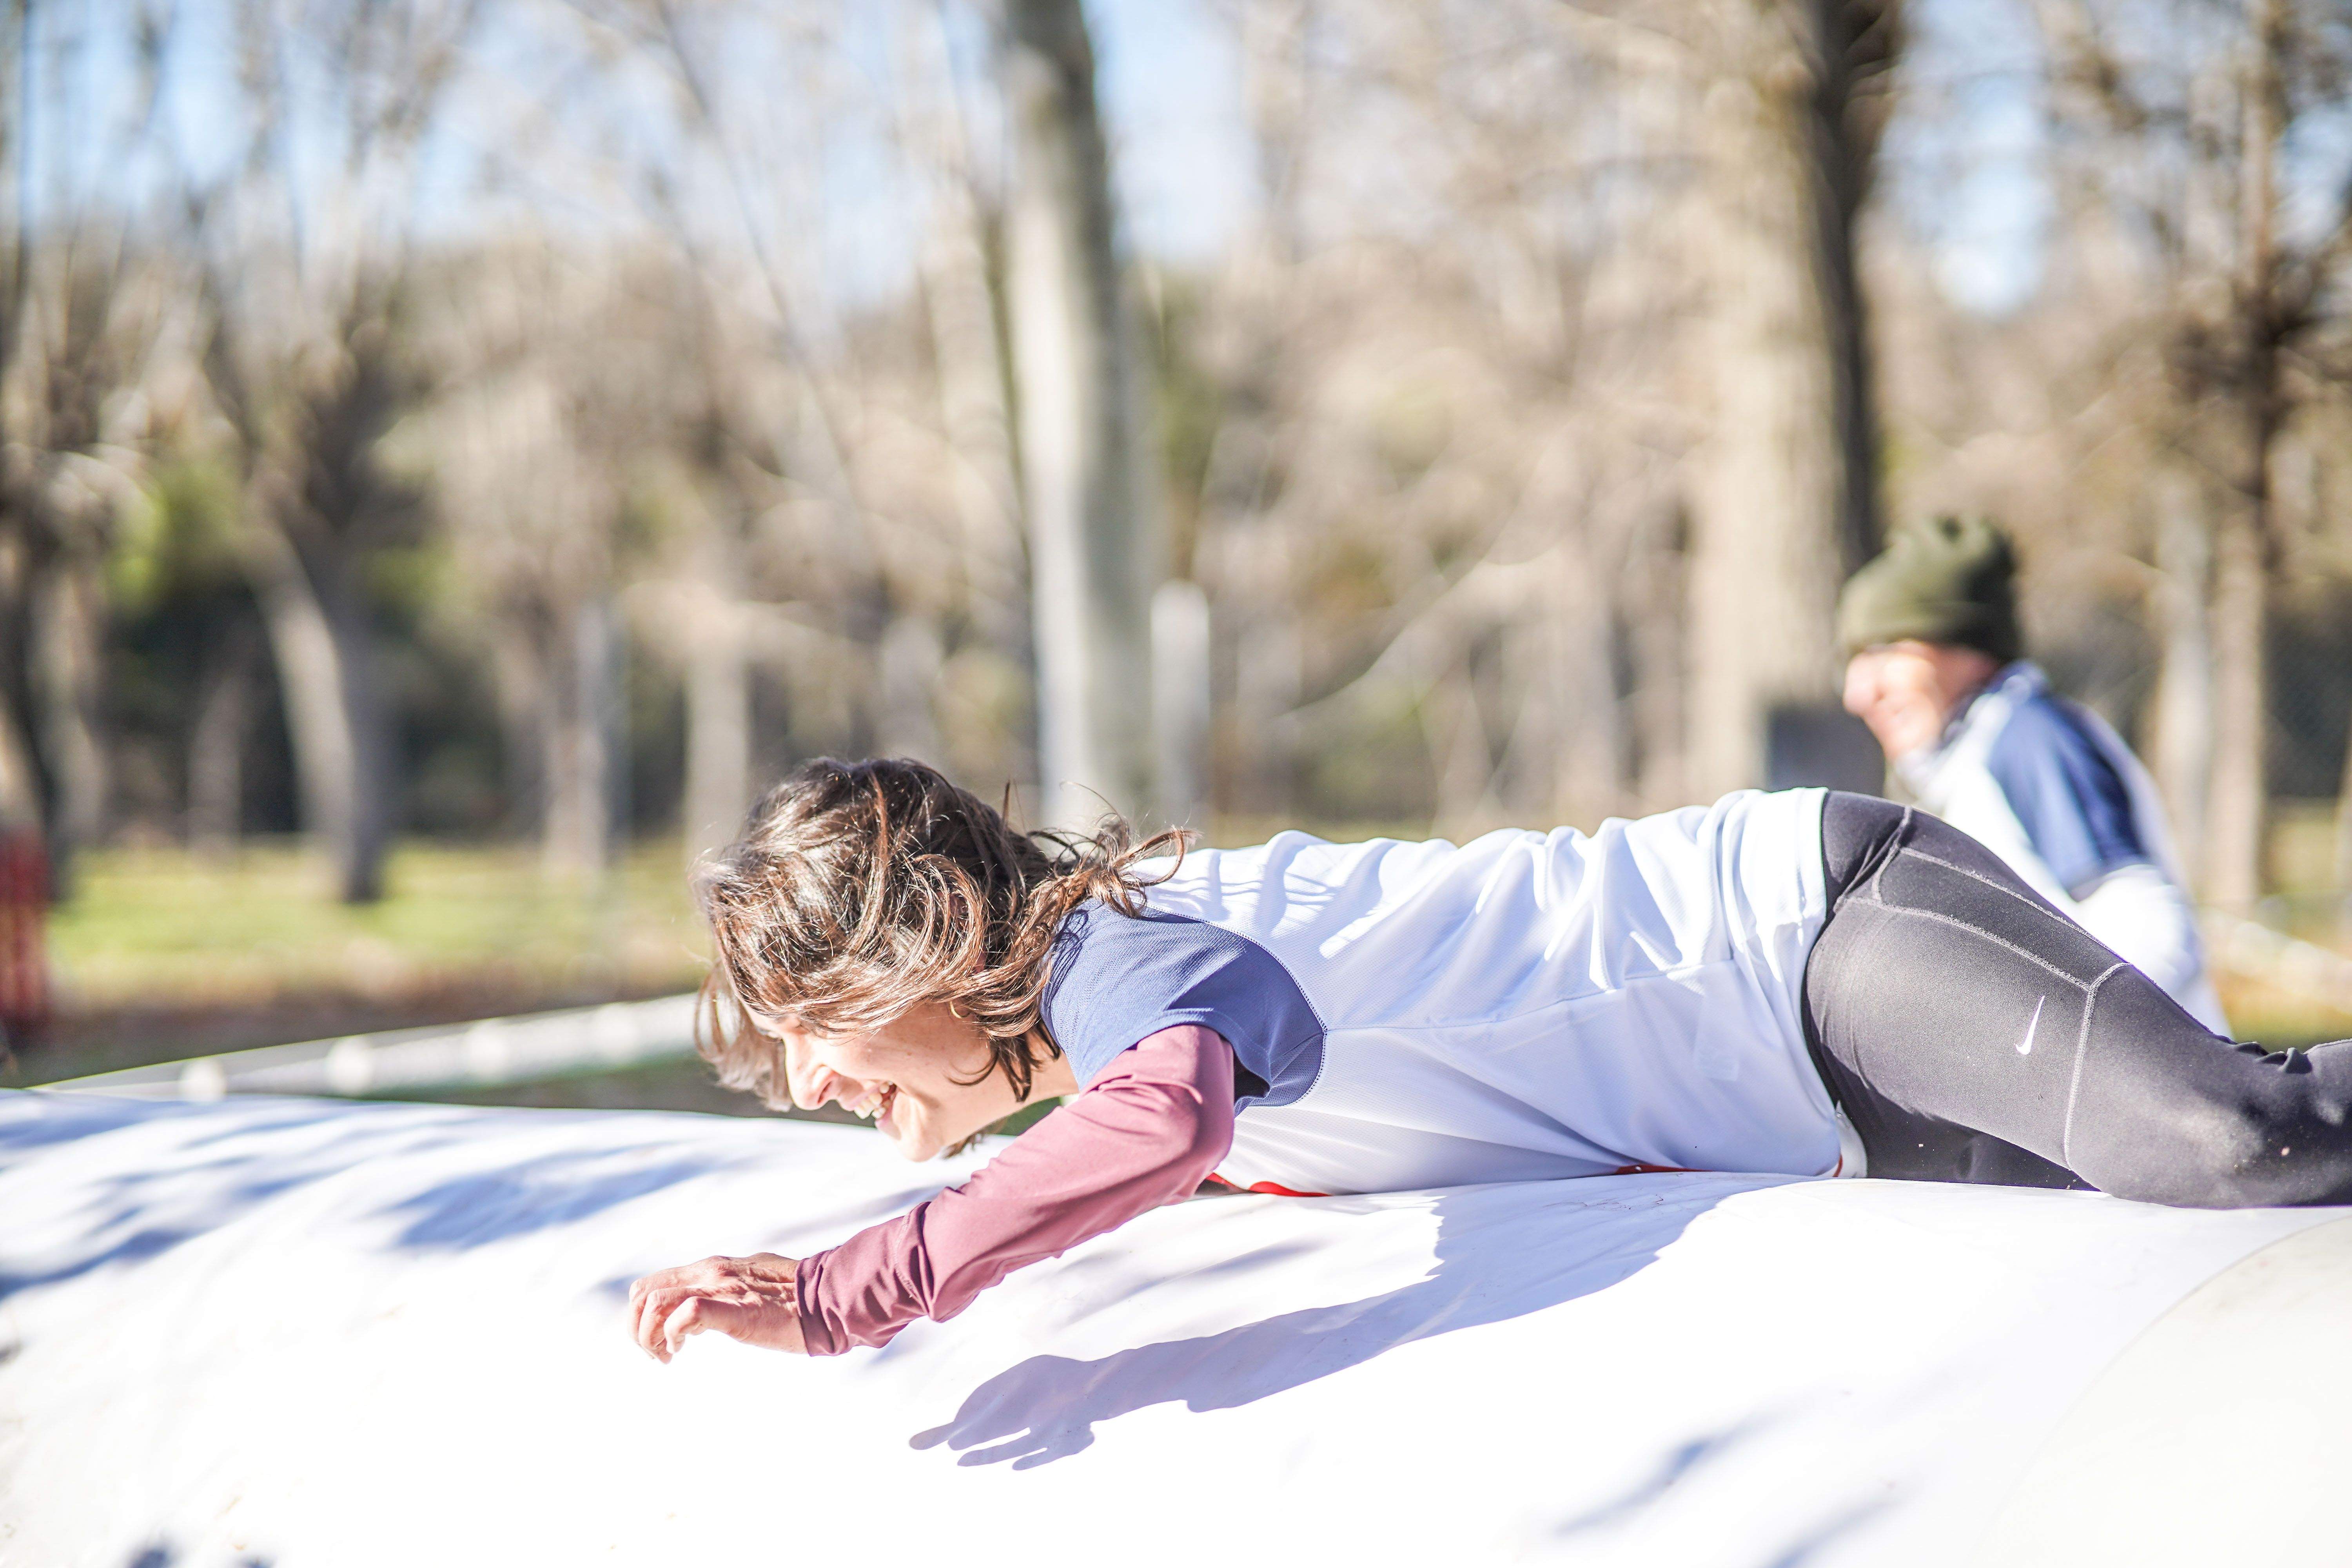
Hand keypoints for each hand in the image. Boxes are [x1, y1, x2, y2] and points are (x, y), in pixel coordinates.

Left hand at [628, 1253, 806, 1361]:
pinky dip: (672, 1334)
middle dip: (637, 1329)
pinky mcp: (734, 1308)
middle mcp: (709, 1272)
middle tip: (657, 1355)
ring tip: (667, 1357)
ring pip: (654, 1302)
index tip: (658, 1344)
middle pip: (642, 1293)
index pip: (652, 1284)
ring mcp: (720, 1287)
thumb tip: (711, 1311)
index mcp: (712, 1267)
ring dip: (649, 1336)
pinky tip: (682, 1349)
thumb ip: (728, 1291)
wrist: (829, 1297)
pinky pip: (686, 1313)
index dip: (642, 1317)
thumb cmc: (798, 1299)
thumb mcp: (752, 1285)